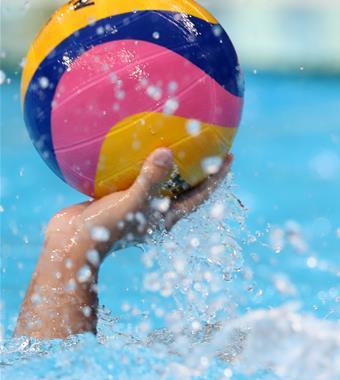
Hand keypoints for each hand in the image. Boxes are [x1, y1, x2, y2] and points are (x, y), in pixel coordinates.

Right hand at [14, 148, 232, 338]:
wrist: (70, 244)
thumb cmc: (107, 228)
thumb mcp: (133, 202)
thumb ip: (151, 178)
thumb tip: (167, 152)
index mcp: (168, 216)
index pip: (201, 194)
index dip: (217, 176)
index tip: (229, 155)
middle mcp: (155, 211)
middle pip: (183, 185)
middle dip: (196, 166)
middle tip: (205, 141)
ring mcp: (134, 205)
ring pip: (155, 179)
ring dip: (163, 161)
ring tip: (169, 135)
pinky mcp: (114, 199)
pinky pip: (127, 175)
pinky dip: (131, 160)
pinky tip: (126, 139)